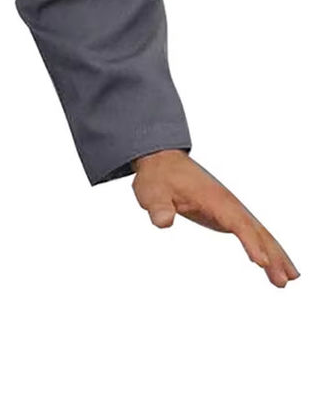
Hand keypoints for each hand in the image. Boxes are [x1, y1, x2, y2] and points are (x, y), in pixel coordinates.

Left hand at [130, 149, 299, 287]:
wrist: (162, 161)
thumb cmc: (158, 178)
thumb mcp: (151, 192)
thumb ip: (158, 207)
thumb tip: (163, 222)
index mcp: (212, 198)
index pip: (236, 222)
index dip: (250, 242)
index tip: (261, 262)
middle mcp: (228, 203)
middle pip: (256, 230)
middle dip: (272, 254)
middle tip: (283, 280)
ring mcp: (230, 208)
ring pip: (259, 232)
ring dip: (276, 253)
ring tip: (290, 279)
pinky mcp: (227, 214)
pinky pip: (252, 232)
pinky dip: (266, 247)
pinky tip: (274, 265)